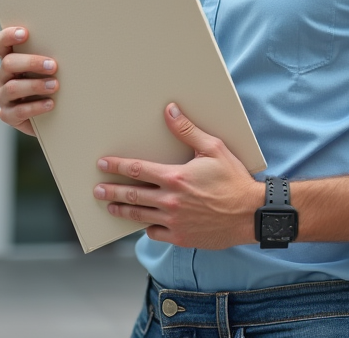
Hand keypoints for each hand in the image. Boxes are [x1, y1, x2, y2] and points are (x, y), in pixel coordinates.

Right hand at [0, 26, 57, 136]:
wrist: (55, 115)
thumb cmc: (54, 84)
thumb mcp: (51, 68)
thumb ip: (50, 57)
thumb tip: (71, 44)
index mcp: (11, 60)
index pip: (0, 43)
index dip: (8, 36)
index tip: (25, 33)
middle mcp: (3, 76)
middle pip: (8, 63)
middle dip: (31, 62)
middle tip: (53, 65)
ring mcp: (3, 96)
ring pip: (12, 88)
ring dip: (35, 85)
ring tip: (55, 86)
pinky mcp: (8, 115)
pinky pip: (17, 111)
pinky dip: (35, 107)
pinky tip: (50, 104)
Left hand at [94, 103, 262, 248]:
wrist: (251, 214)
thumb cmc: (234, 180)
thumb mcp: (213, 148)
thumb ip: (188, 130)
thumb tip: (170, 110)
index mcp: (175, 177)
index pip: (138, 170)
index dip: (117, 167)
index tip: (103, 165)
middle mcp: (170, 201)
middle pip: (132, 195)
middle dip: (112, 191)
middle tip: (97, 190)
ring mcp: (174, 222)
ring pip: (139, 216)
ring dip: (122, 211)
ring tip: (110, 208)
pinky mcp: (181, 237)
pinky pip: (155, 233)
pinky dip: (147, 227)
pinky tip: (143, 223)